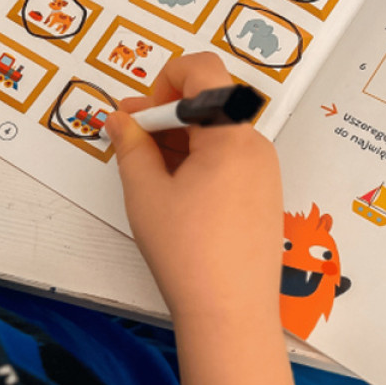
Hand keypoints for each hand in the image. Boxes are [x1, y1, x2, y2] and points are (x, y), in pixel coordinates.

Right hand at [105, 53, 282, 330]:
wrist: (231, 314)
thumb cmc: (187, 253)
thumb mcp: (146, 194)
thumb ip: (131, 145)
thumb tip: (120, 118)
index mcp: (231, 134)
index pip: (204, 70)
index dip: (166, 79)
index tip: (142, 115)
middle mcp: (255, 145)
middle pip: (209, 104)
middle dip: (165, 114)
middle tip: (128, 138)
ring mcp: (265, 171)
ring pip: (217, 134)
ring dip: (179, 140)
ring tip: (146, 173)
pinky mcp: (265, 196)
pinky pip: (230, 160)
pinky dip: (199, 162)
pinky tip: (174, 195)